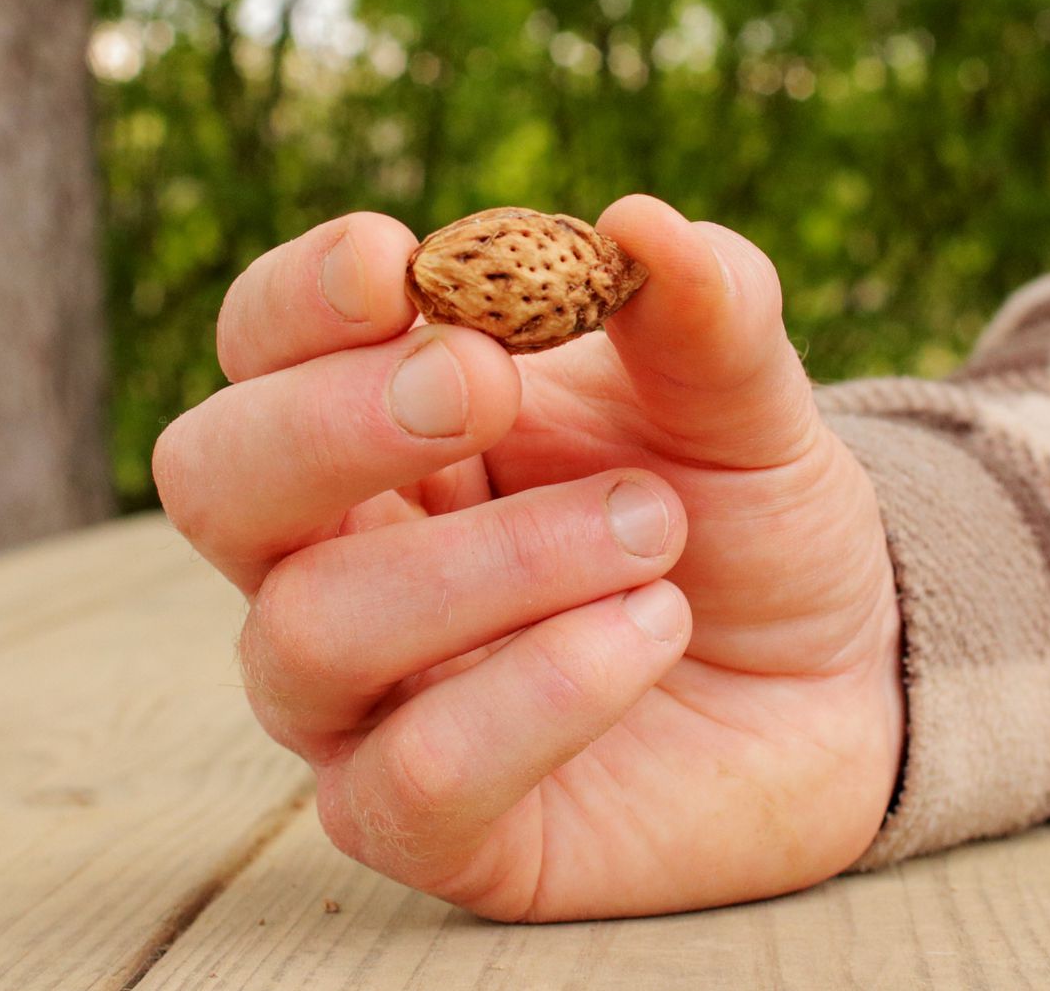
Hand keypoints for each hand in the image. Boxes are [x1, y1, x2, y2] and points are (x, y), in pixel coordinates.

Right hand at [153, 195, 903, 920]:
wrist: (835, 684)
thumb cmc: (746, 523)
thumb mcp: (740, 403)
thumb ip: (700, 312)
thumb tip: (639, 222)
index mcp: (382, 431)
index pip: (260, 348)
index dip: (296, 301)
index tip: (393, 263)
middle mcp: (336, 563)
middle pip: (213, 481)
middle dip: (334, 424)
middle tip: (485, 386)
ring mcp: (367, 706)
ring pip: (309, 630)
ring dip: (489, 562)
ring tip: (654, 530)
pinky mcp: (429, 828)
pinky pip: (415, 778)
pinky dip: (537, 693)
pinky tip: (648, 636)